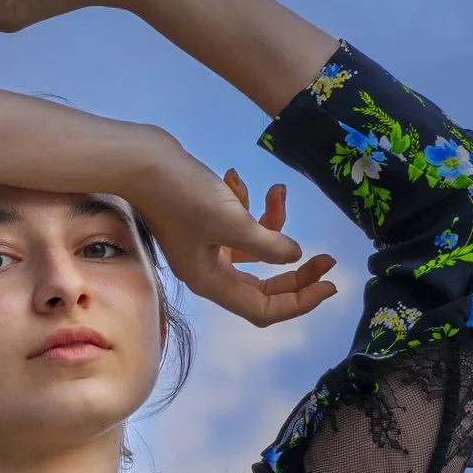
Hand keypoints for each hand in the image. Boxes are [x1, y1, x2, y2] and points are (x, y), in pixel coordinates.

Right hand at [137, 154, 338, 327]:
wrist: (142, 163)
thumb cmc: (183, 196)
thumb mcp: (231, 221)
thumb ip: (268, 244)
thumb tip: (294, 257)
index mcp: (211, 282)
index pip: (263, 309)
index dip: (299, 302)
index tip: (330, 284)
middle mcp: (210, 272)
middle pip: (263, 287)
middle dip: (296, 273)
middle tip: (326, 257)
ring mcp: (207, 249)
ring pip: (256, 252)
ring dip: (273, 224)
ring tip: (278, 192)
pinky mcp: (206, 226)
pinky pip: (240, 227)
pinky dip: (249, 206)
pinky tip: (238, 180)